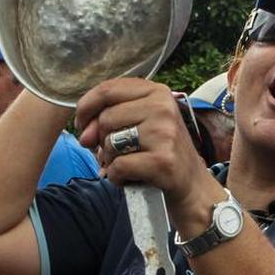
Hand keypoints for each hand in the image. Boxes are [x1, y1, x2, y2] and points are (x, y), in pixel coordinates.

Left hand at [75, 78, 214, 208]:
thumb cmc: (160, 151)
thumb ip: (108, 118)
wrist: (191, 185)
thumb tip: (85, 134)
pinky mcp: (162, 160)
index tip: (82, 125)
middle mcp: (163, 107)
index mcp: (157, 92)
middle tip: (114, 152)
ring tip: (127, 163)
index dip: (86, 108)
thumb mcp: (141, 123)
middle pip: (105, 118)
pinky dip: (116, 177)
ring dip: (109, 159)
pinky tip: (128, 178)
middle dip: (100, 140)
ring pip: (110, 142)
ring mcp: (164, 133)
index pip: (107, 89)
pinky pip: (119, 166)